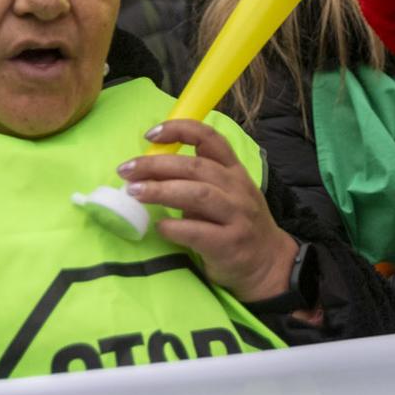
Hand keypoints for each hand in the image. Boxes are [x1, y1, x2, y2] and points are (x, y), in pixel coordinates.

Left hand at [121, 119, 299, 301]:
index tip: (151, 133)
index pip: (211, 139)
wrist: (267, 263)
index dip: (180, 130)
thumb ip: (198, 181)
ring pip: (197, 194)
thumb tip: (150, 174)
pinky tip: (159, 226)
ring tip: (134, 193)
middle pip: (196, 167)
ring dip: (161, 191)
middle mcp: (238, 188)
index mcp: (235, 171)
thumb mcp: (227, 194)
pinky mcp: (230, 244)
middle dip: (156, 165)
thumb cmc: (237, 225)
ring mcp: (237, 216)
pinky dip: (174, 227)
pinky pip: (197, 232)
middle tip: (126, 170)